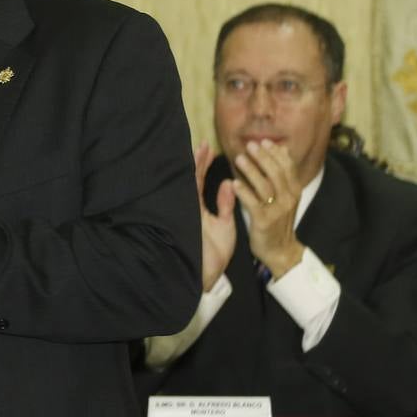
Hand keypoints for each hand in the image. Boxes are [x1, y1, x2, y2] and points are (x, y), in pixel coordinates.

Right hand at [194, 142, 236, 291]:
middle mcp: (191, 207)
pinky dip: (194, 184)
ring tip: (202, 149)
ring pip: (188, 185)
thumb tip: (229, 182)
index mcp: (198, 207)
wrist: (207, 274)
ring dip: (196, 167)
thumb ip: (225, 204)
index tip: (209, 148)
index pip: (200, 181)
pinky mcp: (188, 220)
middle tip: (203, 142)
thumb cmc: (214, 252)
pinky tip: (195, 170)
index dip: (203, 164)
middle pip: (192, 178)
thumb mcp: (223, 224)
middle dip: (197, 160)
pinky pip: (190, 198)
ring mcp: (188, 213)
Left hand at [231, 139, 303, 278]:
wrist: (280, 249)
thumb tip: (281, 150)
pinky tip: (234, 183)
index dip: (276, 153)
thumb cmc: (278, 219)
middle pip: (277, 173)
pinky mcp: (264, 221)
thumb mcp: (285, 196)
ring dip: (252, 171)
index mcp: (294, 190)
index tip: (264, 141)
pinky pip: (253, 204)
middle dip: (263, 157)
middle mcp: (288, 198)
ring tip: (239, 159)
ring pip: (265, 186)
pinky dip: (244, 192)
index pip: (287, 167)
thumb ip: (282, 175)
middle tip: (250, 145)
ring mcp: (277, 210)